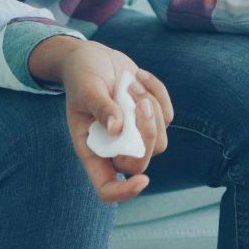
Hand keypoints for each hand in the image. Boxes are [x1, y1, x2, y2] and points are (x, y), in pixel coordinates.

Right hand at [33, 37, 174, 202]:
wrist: (92, 57)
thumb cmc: (82, 75)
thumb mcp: (86, 88)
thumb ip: (100, 107)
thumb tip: (116, 128)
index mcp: (91, 149)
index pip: (107, 187)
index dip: (124, 191)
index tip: (143, 180)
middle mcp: (114, 148)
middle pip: (141, 162)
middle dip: (146, 133)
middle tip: (138, 100)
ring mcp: (135, 136)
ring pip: (159, 141)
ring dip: (151, 109)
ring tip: (131, 82)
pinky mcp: (151, 119)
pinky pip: (167, 116)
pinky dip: (158, 93)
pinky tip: (140, 76)